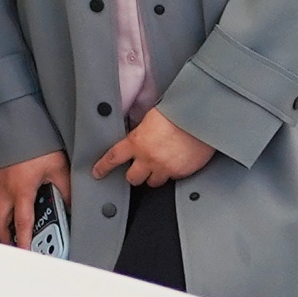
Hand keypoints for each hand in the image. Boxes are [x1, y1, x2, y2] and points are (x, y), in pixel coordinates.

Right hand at [0, 150, 69, 245]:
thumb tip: (71, 204)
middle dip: (6, 238)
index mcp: (21, 190)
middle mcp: (5, 189)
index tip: (25, 252)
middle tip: (15, 246)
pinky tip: (4, 207)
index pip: (22, 224)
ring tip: (9, 231)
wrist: (16, 124)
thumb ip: (66, 189)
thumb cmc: (34, 142)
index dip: (23, 242)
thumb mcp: (58, 167)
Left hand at [91, 108, 215, 186]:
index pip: (113, 158)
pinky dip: (171, 173)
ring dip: (153, 176)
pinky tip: (175, 163)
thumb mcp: (149, 119)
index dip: (103, 167)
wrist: (200, 119)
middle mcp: (149, 158)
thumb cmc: (177, 113)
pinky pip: (172, 179)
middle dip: (133, 175)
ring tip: (158, 166)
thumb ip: (141, 132)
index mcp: (137, 142)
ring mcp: (165, 168)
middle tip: (136, 170)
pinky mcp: (181, 173)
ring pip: (153, 182)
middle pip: (133, 178)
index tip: (97, 172)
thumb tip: (137, 135)